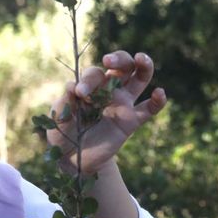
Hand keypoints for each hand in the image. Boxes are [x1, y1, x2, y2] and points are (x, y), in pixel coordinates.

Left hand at [45, 50, 167, 176]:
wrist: (73, 159)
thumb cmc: (63, 134)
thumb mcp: (58, 118)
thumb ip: (64, 102)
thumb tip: (72, 85)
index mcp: (90, 86)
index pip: (95, 73)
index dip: (89, 80)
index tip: (80, 94)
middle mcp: (109, 90)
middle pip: (123, 65)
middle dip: (119, 59)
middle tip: (108, 61)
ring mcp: (123, 104)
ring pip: (140, 78)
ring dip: (144, 65)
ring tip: (142, 59)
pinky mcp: (131, 121)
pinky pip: (149, 109)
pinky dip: (157, 100)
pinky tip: (159, 93)